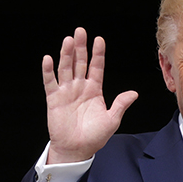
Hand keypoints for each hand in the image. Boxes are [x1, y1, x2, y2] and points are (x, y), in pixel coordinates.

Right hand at [44, 27, 137, 163]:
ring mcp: (66, 91)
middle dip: (80, 47)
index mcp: (94, 90)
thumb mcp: (112, 120)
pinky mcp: (54, 99)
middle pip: (80, 62)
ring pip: (66, 68)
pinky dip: (48, 71)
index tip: (99, 40)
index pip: (96, 67)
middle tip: (80, 31)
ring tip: (68, 40)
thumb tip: (134, 93)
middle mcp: (80, 87)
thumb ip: (121, 105)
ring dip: (66, 54)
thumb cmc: (94, 137)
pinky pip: (50, 82)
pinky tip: (48, 59)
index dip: (97, 53)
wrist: (76, 150)